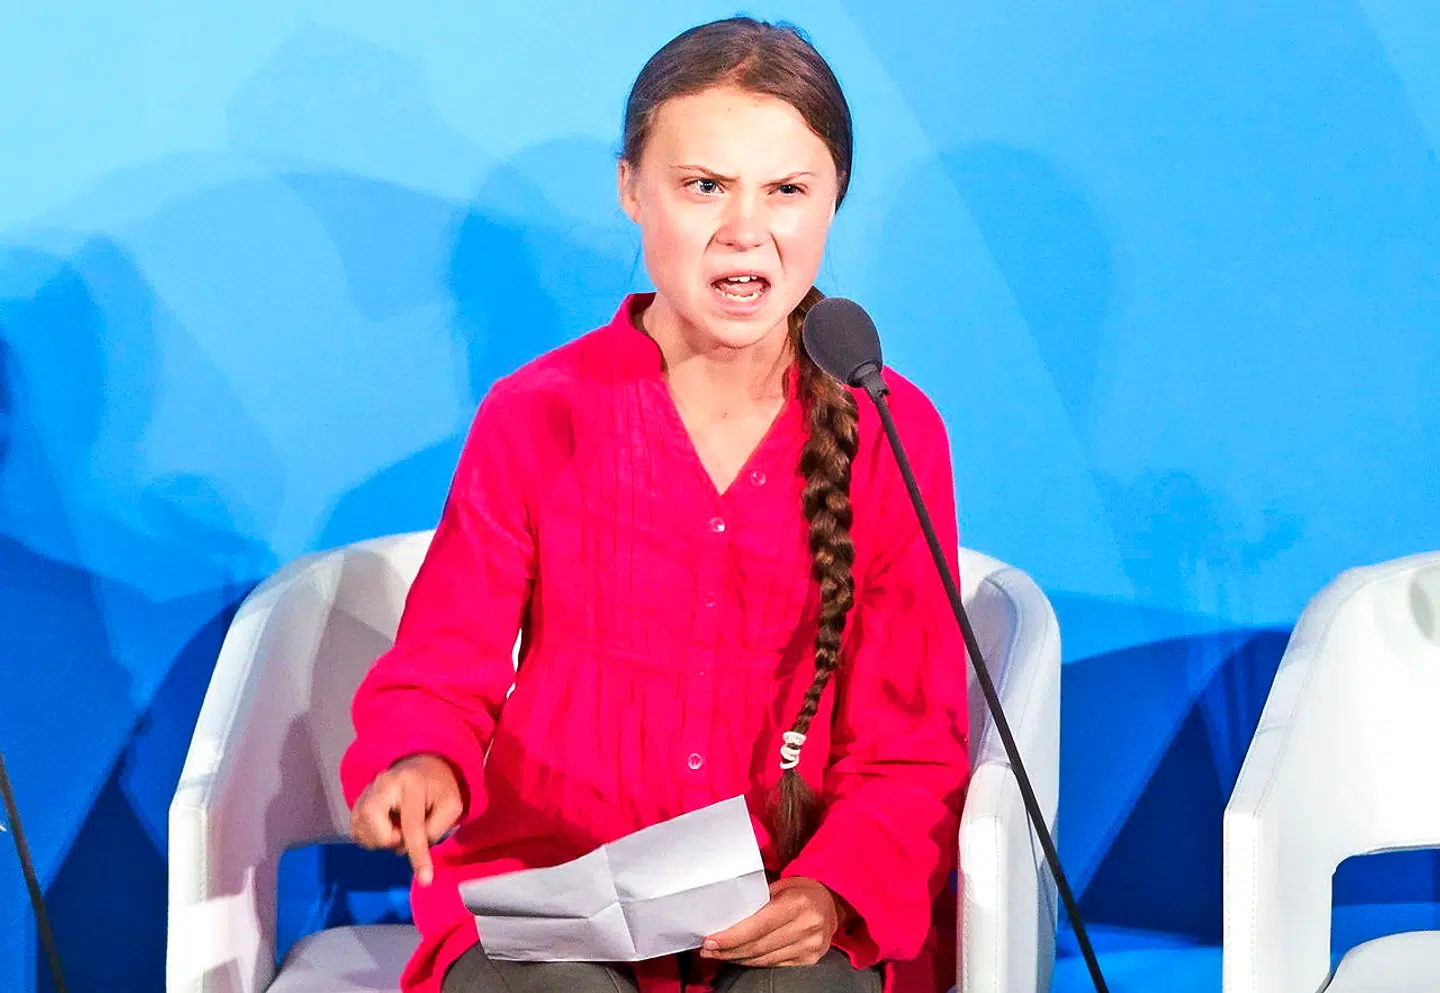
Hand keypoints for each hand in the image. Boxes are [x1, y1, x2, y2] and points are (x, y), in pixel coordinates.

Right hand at [349, 754, 462, 884]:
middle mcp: (383, 784)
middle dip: (390, 840)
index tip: (425, 879)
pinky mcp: (358, 800)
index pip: (412, 826)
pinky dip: (370, 837)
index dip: (417, 855)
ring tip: (397, 828)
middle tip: (405, 835)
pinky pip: (355, 829)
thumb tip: (406, 849)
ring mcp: (367, 790)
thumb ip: (435, 830)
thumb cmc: (440, 787)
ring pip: (361, 830)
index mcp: (412, 784)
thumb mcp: (451, 806)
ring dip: (381, 840)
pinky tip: (385, 827)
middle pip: (373, 826)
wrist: (423, 765)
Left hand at [700, 877, 842, 966]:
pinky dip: (753, 962)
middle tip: (707, 949)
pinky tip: (739, 957)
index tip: (710, 940)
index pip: (757, 926)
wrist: (833, 903)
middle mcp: (807, 927)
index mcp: (798, 903)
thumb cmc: (802, 890)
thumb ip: (758, 899)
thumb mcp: (782, 885)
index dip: (731, 937)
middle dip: (728, 950)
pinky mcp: (809, 960)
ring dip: (737, 958)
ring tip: (718, 954)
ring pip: (764, 959)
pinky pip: (774, 965)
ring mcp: (810, 946)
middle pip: (758, 946)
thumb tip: (725, 914)